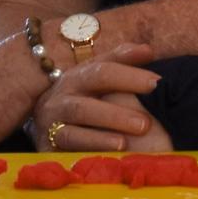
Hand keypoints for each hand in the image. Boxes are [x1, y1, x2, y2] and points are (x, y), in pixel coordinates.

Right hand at [28, 43, 171, 152]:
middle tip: (156, 92)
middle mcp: (63, 89)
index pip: (106, 65)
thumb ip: (121, 63)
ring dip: (114, 117)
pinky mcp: (47, 142)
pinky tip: (118, 147)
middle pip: (95, 78)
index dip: (131, 71)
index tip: (158, 81)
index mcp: (78, 73)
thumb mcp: (96, 82)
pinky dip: (96, 143)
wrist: (40, 133)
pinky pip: (72, 140)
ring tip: (142, 126)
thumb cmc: (80, 104)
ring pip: (83, 110)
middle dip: (127, 83)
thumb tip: (148, 51)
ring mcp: (52, 115)